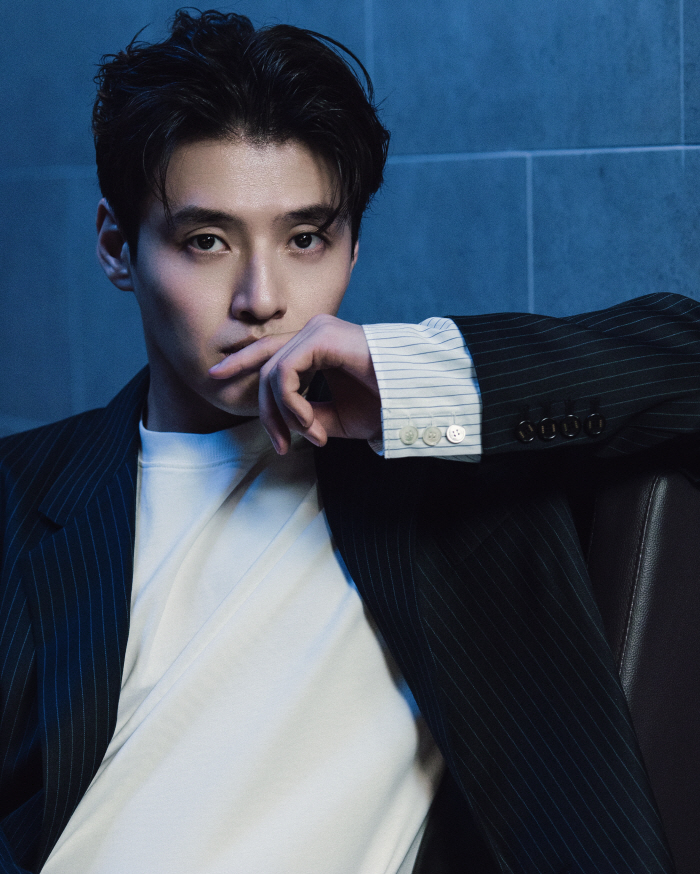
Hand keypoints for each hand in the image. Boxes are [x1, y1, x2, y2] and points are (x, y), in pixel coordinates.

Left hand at [209, 314, 381, 452]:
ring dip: (285, 415)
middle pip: (265, 366)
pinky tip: (312, 426)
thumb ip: (305, 416)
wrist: (414, 399)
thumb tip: (284, 425)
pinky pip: (285, 373)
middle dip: (264, 410)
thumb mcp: (334, 418)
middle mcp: (315, 332)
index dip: (239, 361)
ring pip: (272, 373)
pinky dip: (292, 405)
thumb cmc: (383, 405)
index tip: (215, 377)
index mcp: (317, 346)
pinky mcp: (323, 337)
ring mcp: (319, 331)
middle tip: (279, 445)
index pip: (269, 351)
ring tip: (310, 437)